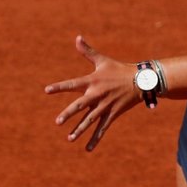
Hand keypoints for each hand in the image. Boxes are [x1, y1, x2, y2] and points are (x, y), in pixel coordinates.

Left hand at [44, 36, 142, 151]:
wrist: (140, 80)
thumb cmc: (118, 69)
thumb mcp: (102, 60)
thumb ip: (87, 51)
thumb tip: (77, 37)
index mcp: (92, 80)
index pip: (72, 83)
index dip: (59, 87)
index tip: (46, 90)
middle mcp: (97, 94)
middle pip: (80, 105)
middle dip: (69, 114)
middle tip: (57, 122)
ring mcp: (105, 105)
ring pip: (90, 120)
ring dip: (79, 130)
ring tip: (69, 139)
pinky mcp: (113, 114)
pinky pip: (102, 128)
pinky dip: (95, 138)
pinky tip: (88, 148)